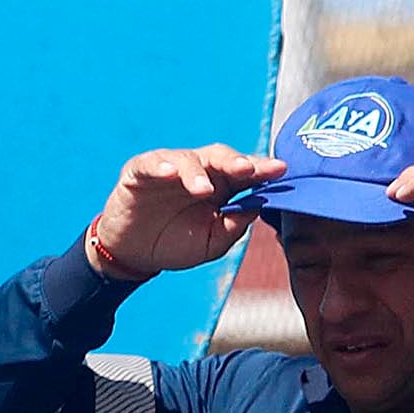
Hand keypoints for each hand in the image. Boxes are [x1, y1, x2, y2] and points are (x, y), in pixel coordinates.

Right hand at [82, 143, 287, 281]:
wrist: (133, 255)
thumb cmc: (175, 245)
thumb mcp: (211, 244)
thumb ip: (234, 227)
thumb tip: (257, 206)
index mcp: (222, 186)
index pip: (245, 172)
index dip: (262, 169)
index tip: (280, 171)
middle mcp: (199, 171)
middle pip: (221, 157)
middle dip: (236, 161)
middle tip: (248, 169)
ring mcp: (169, 169)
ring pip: (188, 159)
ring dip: (197, 173)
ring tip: (204, 190)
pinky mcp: (140, 171)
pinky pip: (151, 163)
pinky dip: (160, 166)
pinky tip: (169, 174)